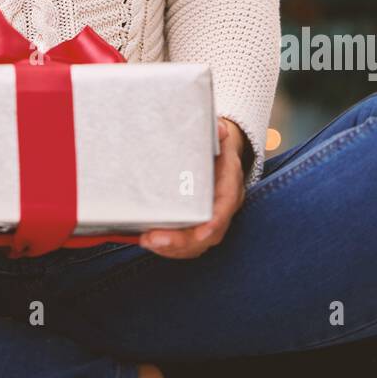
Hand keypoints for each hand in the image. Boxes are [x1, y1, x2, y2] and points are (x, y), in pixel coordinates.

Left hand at [138, 117, 246, 259]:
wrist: (221, 153)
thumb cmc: (216, 145)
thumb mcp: (218, 135)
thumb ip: (218, 132)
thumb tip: (220, 129)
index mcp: (229, 186)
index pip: (224, 209)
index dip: (213, 223)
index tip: (200, 231)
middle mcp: (222, 208)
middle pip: (207, 235)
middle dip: (181, 242)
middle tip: (152, 239)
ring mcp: (210, 219)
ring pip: (195, 244)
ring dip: (171, 248)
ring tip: (146, 241)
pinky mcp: (195, 224)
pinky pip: (185, 243)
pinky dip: (168, 246)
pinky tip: (148, 240)